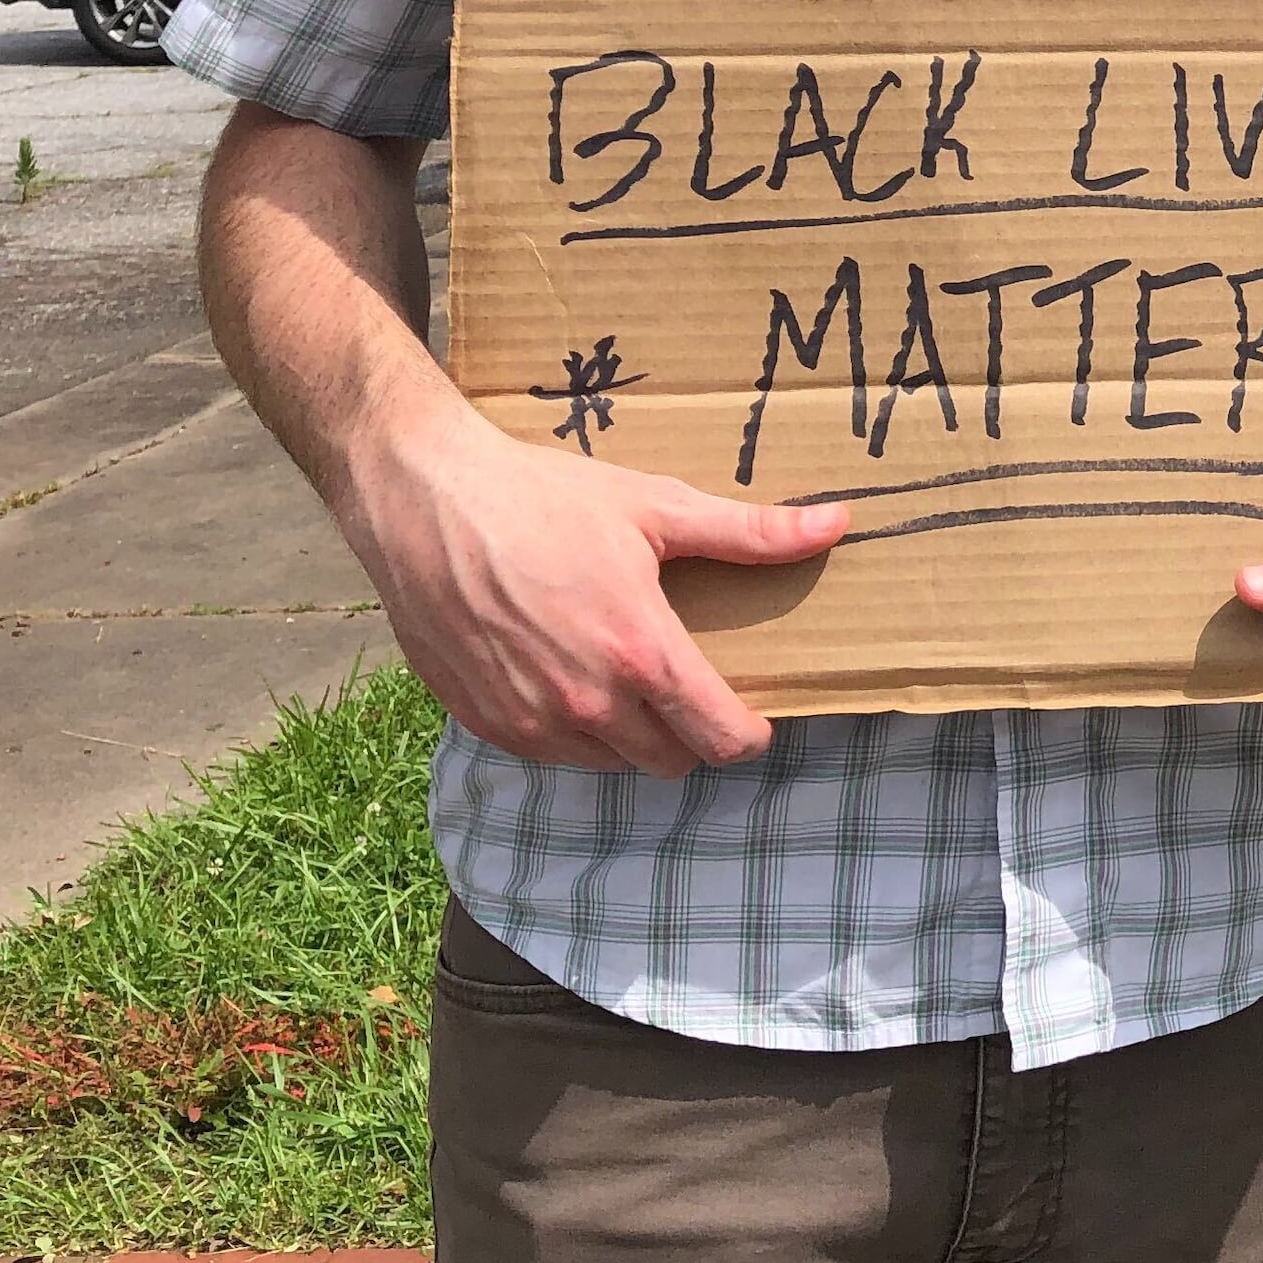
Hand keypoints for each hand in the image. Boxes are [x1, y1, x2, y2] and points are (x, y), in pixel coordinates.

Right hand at [344, 397, 843, 774]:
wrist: (425, 501)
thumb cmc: (543, 497)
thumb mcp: (656, 507)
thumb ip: (750, 532)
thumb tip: (837, 524)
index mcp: (641, 656)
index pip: (723, 740)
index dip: (750, 732)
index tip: (753, 709)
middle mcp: (587, 705)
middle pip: (672, 761)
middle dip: (692, 733)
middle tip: (690, 683)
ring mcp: (531, 722)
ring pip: (611, 764)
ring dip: (632, 736)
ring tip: (627, 674)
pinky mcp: (485, 724)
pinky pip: (553, 754)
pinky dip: (573, 731)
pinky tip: (569, 674)